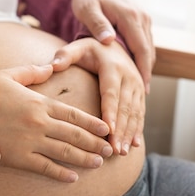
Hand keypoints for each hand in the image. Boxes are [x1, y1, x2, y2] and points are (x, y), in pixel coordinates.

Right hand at [0, 64, 112, 182]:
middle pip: (75, 134)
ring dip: (85, 159)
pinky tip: (73, 178)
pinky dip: (60, 174)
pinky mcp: (18, 158)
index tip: (107, 128)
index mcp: (38, 102)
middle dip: (95, 143)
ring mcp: (29, 142)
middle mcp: (39, 123)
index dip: (93, 122)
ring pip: (65, 152)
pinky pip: (44, 168)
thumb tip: (51, 66)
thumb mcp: (7, 76)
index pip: (73, 114)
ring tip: (99, 163)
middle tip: (111, 149)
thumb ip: (32, 72)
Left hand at [51, 38, 144, 154]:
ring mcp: (137, 85)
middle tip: (114, 149)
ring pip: (135, 112)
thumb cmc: (90, 50)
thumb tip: (53, 65)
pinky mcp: (141, 93)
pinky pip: (141, 113)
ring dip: (129, 133)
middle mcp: (128, 76)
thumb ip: (65, 55)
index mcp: (112, 67)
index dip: (110, 112)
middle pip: (125, 107)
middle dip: (120, 130)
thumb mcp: (78, 48)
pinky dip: (138, 129)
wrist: (114, 44)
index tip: (107, 131)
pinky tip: (134, 145)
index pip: (110, 93)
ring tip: (122, 152)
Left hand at [70, 0, 155, 92]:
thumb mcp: (87, 9)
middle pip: (148, 52)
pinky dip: (143, 58)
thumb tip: (109, 41)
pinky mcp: (141, 20)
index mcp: (130, 17)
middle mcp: (142, 17)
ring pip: (149, 49)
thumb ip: (97, 24)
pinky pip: (145, 43)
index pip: (141, 49)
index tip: (142, 90)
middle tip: (143, 97)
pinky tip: (136, 73)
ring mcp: (144, 18)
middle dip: (146, 74)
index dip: (143, 71)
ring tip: (140, 90)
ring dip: (146, 68)